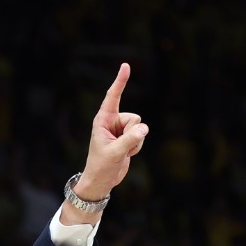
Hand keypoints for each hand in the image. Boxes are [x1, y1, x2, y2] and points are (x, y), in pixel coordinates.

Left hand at [73, 63, 147, 201]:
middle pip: (134, 117)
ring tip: (122, 151)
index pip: (113, 96)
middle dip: (132, 134)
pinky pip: (142, 136)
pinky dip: (137, 147)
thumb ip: (130, 140)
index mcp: (103, 120)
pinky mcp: (128, 137)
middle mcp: (112, 121)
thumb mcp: (115, 153)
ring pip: (140, 127)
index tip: (125, 65)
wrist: (102, 180)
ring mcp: (121, 129)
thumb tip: (144, 128)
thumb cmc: (101, 166)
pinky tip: (127, 153)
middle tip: (119, 147)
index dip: (120, 81)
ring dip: (135, 142)